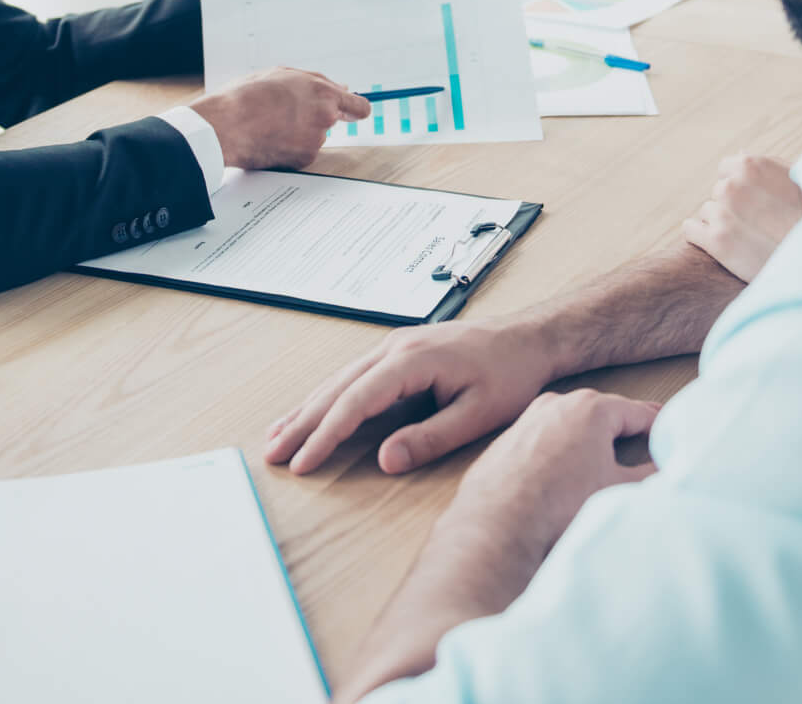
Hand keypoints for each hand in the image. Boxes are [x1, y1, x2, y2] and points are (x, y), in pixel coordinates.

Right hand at [191, 67, 370, 169]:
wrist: (225, 126)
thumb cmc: (246, 97)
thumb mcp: (281, 74)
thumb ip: (314, 81)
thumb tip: (339, 89)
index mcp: (322, 92)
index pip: (359, 106)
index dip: (356, 109)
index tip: (354, 112)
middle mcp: (324, 117)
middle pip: (332, 119)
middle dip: (315, 116)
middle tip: (286, 113)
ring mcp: (315, 140)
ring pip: (315, 135)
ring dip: (300, 132)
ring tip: (271, 123)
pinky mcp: (303, 159)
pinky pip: (303, 151)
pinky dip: (291, 147)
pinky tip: (270, 138)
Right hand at [267, 320, 559, 475]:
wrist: (529, 339)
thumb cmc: (510, 376)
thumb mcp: (479, 414)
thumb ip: (431, 438)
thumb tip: (385, 460)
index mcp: (412, 360)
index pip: (356, 401)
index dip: (326, 434)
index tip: (303, 462)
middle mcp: (394, 348)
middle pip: (337, 388)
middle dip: (302, 423)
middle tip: (272, 454)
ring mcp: (393, 347)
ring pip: (339, 380)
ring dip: (307, 409)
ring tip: (276, 437)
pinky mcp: (397, 353)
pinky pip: (353, 377)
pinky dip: (327, 398)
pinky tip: (311, 412)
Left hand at [440, 389, 660, 565]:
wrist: (498, 522)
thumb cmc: (560, 504)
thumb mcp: (617, 489)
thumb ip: (649, 475)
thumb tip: (668, 469)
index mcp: (591, 409)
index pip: (636, 412)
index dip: (657, 423)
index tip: (670, 429)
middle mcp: (557, 404)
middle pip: (603, 412)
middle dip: (624, 424)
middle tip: (645, 430)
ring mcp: (528, 418)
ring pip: (571, 423)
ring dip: (590, 434)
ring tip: (607, 449)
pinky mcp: (508, 438)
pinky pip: (544, 437)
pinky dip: (561, 446)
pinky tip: (566, 465)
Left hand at [679, 153, 801, 282]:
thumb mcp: (796, 181)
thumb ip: (765, 167)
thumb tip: (740, 154)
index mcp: (750, 166)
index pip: (726, 169)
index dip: (740, 187)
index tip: (754, 203)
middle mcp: (732, 185)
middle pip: (718, 193)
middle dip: (732, 206)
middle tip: (756, 224)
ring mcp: (722, 212)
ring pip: (707, 213)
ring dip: (720, 224)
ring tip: (747, 238)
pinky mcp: (716, 240)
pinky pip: (690, 230)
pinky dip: (700, 237)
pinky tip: (720, 245)